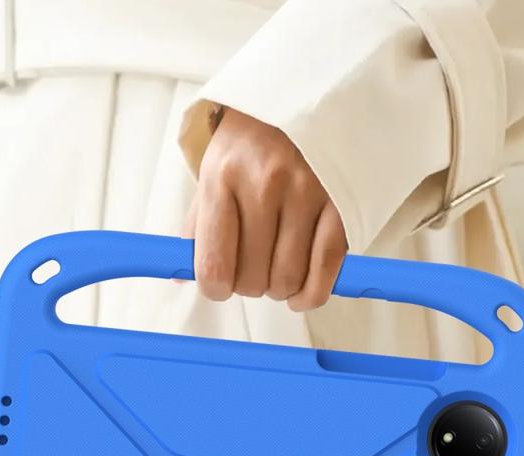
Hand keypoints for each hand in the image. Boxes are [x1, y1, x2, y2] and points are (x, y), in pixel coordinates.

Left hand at [185, 108, 347, 310]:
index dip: (215, 288)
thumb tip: (183, 277)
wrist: (302, 95)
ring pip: (287, 279)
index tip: (219, 286)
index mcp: (222, 177)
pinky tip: (301, 293)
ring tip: (275, 273)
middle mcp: (264, 184)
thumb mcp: (213, 174)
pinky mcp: (340, 202)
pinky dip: (311, 293)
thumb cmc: (250, 144)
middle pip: (252, 278)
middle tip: (251, 271)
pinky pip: (325, 269)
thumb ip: (198, 228)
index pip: (213, 264)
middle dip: (248, 286)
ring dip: (279, 289)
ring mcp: (306, 193)